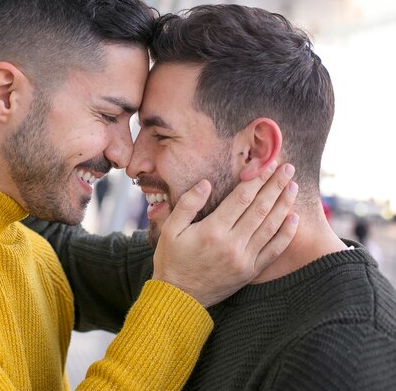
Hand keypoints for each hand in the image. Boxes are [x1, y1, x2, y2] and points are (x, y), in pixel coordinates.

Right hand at [152, 162, 298, 307]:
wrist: (178, 298)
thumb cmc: (171, 261)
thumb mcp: (169, 230)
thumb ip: (187, 204)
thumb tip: (205, 183)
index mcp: (212, 231)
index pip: (241, 198)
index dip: (256, 179)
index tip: (266, 165)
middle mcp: (232, 244)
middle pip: (260, 208)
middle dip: (275, 186)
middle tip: (288, 168)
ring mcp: (244, 259)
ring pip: (270, 227)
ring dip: (284, 205)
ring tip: (292, 187)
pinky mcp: (250, 272)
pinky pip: (273, 250)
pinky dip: (286, 234)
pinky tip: (293, 219)